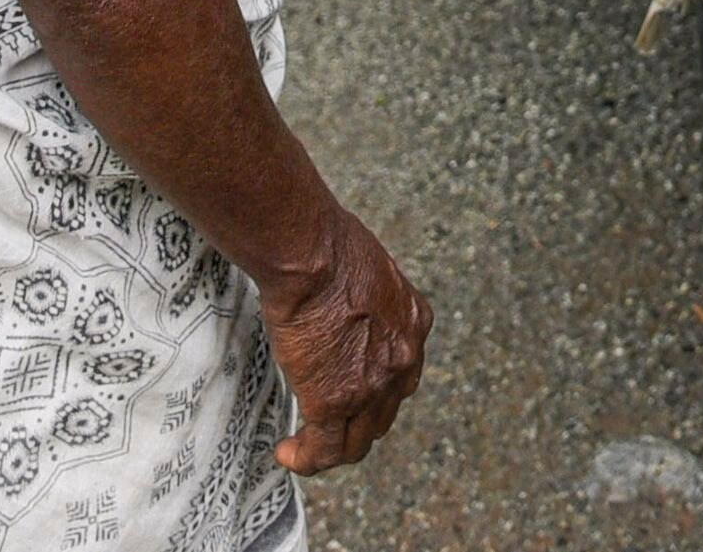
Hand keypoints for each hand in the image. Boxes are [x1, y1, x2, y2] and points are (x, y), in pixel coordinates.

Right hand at [262, 206, 429, 471]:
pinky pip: (326, 449)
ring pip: (357, 441)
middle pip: (384, 412)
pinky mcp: (336, 400)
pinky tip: (289, 454)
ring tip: (304, 448)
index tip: (351, 391)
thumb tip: (343, 301)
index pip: (401, 372)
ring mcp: (372, 385)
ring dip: (331, 448)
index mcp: (413, 322)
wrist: (310, 253)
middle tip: (325, 423)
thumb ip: (365, 295)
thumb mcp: (368, 266)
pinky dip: (307, 458)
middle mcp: (403, 359)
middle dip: (356, 422)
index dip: (376, 389)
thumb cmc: (326, 243)